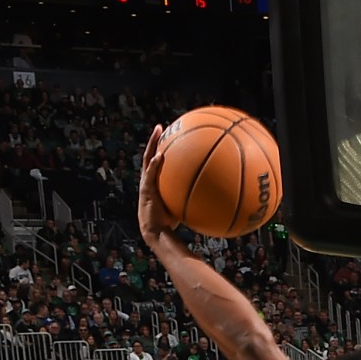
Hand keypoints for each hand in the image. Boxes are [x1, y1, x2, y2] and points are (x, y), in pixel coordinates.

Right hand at [137, 125, 180, 244]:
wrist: (157, 232)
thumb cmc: (170, 222)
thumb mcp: (183, 204)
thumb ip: (192, 195)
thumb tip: (214, 193)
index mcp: (155, 181)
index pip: (157, 161)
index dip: (161, 148)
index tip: (168, 135)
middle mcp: (149, 179)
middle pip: (150, 154)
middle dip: (155, 140)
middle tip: (160, 127)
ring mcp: (146, 183)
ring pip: (147, 158)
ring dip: (152, 144)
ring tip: (158, 131)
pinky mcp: (146, 190)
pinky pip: (150, 174)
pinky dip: (154, 164)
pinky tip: (160, 156)